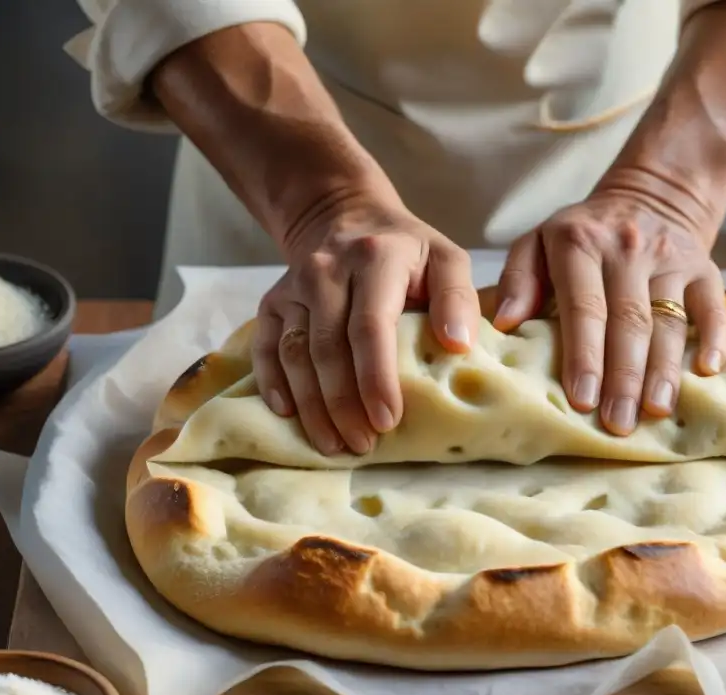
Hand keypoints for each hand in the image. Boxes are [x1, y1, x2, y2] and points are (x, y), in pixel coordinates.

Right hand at [253, 195, 479, 454]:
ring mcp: (294, 286)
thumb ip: (458, 298)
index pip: (370, 326)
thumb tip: (458, 345)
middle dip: (343, 404)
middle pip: (328, 348)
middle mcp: (327, 270)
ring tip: (332, 445)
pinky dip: (273, 384)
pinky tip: (289, 416)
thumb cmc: (406, 251)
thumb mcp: (445, 258)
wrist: (345, 217)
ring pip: (294, 353)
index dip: (376, 377)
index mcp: (375, 259)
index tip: (387, 420)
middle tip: (362, 446)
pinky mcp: (272, 301)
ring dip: (311, 405)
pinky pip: (266, 348)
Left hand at [493, 184, 725, 436]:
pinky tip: (708, 371)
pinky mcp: (704, 268)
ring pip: (669, 321)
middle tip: (618, 423)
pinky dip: (715, 337)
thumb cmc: (584, 234)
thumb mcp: (538, 241)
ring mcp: (670, 258)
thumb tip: (504, 323)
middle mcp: (627, 249)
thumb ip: (517, 278)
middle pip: (628, 321)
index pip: (584, 307)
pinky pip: (713, 305)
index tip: (582, 400)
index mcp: (581, 244)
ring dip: (663, 370)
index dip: (584, 356)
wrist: (651, 195)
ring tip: (655, 411)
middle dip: (623, 377)